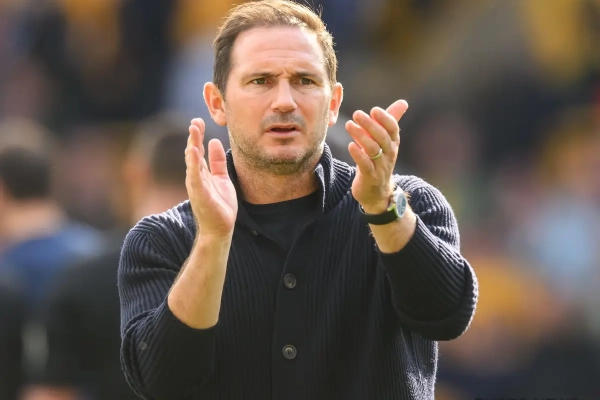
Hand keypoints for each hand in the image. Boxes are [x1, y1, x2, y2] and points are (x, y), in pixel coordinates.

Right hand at [186, 118, 237, 237]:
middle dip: (194, 136)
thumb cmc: (220, 205)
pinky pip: (195, 175)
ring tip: (193, 130)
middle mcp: (196, 177)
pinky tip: (192, 150)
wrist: (221, 227)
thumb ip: (217, 162)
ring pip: (192, 161)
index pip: (198, 150)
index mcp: (202, 173)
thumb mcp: (222, 178)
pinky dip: (193, 163)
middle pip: (193, 152)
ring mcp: (196, 184)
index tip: (199, 120)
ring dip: (192, 144)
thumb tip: (214, 142)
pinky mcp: (199, 193)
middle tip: (195, 121)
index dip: (198, 135)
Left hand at [345, 100, 407, 213]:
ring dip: (361, 136)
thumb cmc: (379, 161)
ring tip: (349, 125)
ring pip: (373, 150)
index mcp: (393, 143)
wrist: (377, 192)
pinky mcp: (370, 177)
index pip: (393, 129)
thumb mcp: (386, 141)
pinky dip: (358, 155)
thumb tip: (403, 102)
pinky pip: (366, 165)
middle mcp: (389, 154)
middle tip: (356, 113)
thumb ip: (391, 121)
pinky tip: (351, 145)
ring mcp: (380, 166)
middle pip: (382, 137)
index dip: (385, 119)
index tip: (374, 110)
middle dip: (370, 124)